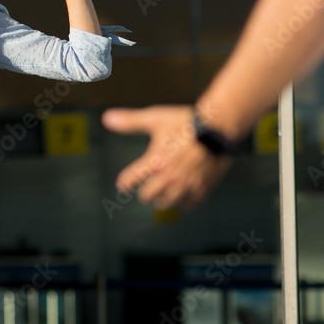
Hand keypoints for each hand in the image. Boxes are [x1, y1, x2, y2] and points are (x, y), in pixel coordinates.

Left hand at [102, 105, 231, 208]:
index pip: (129, 180)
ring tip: (163, 193)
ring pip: (167, 203)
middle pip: (147, 196)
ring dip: (163, 199)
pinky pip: (189, 204)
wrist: (218, 127)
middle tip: (146, 188)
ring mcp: (185, 184)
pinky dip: (184, 201)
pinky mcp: (202, 188)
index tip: (123, 185)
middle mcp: (167, 177)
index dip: (124, 183)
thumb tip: (106, 118)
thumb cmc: (186, 121)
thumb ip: (130, 122)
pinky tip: (184, 194)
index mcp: (153, 162)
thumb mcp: (155, 118)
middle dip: (145, 192)